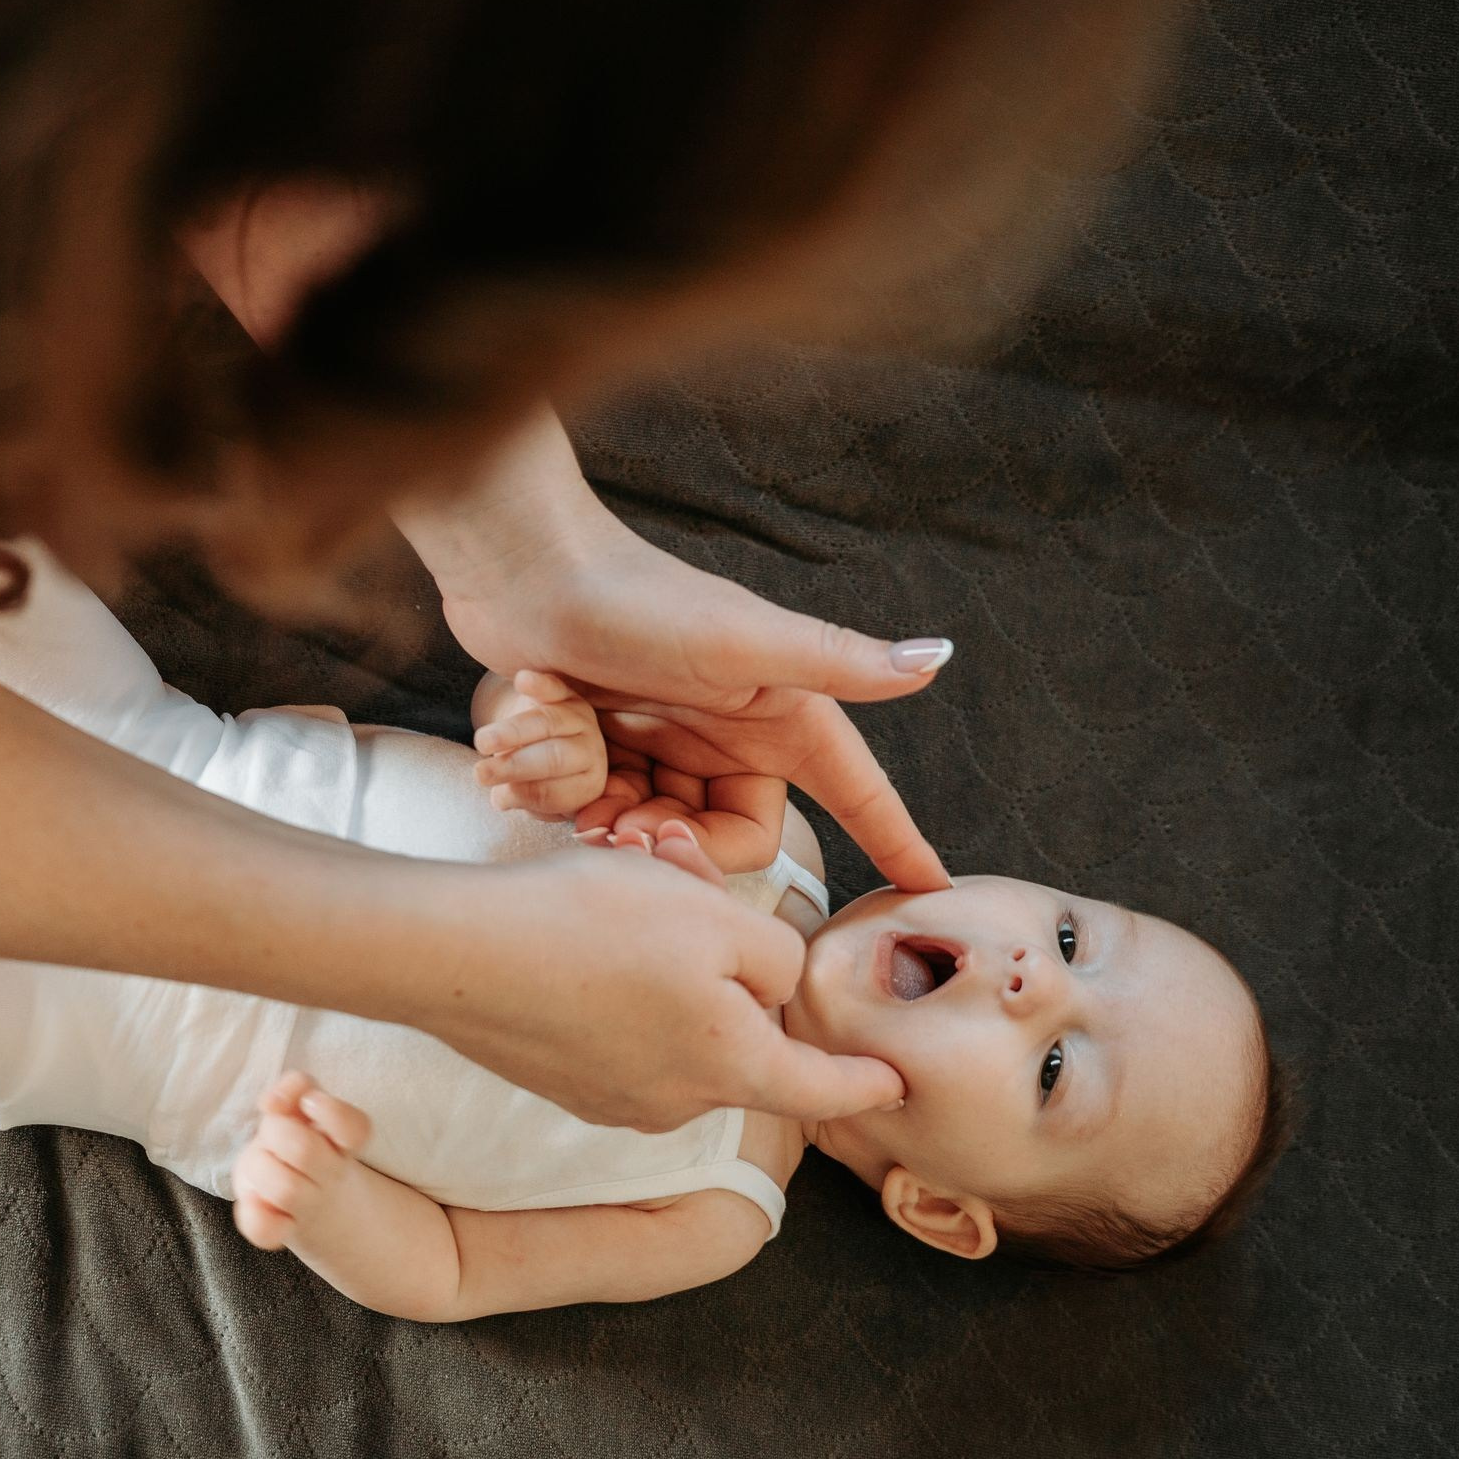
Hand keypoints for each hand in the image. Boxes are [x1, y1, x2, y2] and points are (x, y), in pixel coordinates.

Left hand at [232, 1072, 373, 1250]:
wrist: (312, 1206)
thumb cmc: (299, 1145)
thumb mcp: (301, 1110)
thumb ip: (293, 1089)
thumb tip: (272, 1101)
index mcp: (341, 1143)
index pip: (355, 1129)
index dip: (330, 1111)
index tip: (308, 1104)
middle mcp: (331, 1175)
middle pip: (305, 1151)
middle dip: (276, 1131)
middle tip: (273, 1135)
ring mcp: (308, 1206)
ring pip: (285, 1189)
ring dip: (260, 1167)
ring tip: (262, 1165)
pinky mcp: (281, 1230)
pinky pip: (266, 1230)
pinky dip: (253, 1214)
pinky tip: (254, 1200)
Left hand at [396, 410, 950, 893]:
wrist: (521, 569)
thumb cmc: (634, 597)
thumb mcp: (740, 638)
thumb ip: (834, 660)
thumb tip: (937, 657)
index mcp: (778, 713)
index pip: (854, 792)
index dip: (892, 839)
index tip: (930, 889)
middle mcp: (727, 732)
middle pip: (728, 839)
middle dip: (676, 847)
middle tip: (626, 831)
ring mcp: (662, 741)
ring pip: (652, 830)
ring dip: (606, 821)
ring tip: (575, 796)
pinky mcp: (603, 745)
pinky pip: (594, 807)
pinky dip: (559, 794)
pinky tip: (524, 769)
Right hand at [418, 840, 903, 1131]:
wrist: (452, 954)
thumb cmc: (589, 926)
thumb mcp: (714, 917)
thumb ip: (775, 957)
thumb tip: (776, 984)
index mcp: (731, 1065)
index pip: (822, 1088)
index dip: (866, 1082)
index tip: (896, 1085)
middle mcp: (677, 1101)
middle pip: (742, 1042)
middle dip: (738, 973)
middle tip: (700, 891)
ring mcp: (611, 1099)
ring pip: (678, 1032)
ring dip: (676, 972)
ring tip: (633, 894)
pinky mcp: (561, 1080)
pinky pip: (622, 1035)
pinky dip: (624, 990)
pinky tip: (586, 937)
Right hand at [472, 670, 608, 817]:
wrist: (543, 744)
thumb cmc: (536, 779)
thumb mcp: (531, 795)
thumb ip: (520, 797)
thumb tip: (501, 798)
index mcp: (587, 785)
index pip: (557, 793)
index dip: (526, 795)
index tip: (498, 798)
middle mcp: (590, 751)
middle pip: (554, 758)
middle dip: (515, 767)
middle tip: (481, 774)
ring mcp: (580, 719)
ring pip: (547, 723)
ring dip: (511, 732)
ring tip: (481, 743)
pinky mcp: (565, 693)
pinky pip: (555, 688)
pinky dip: (539, 684)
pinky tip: (522, 680)